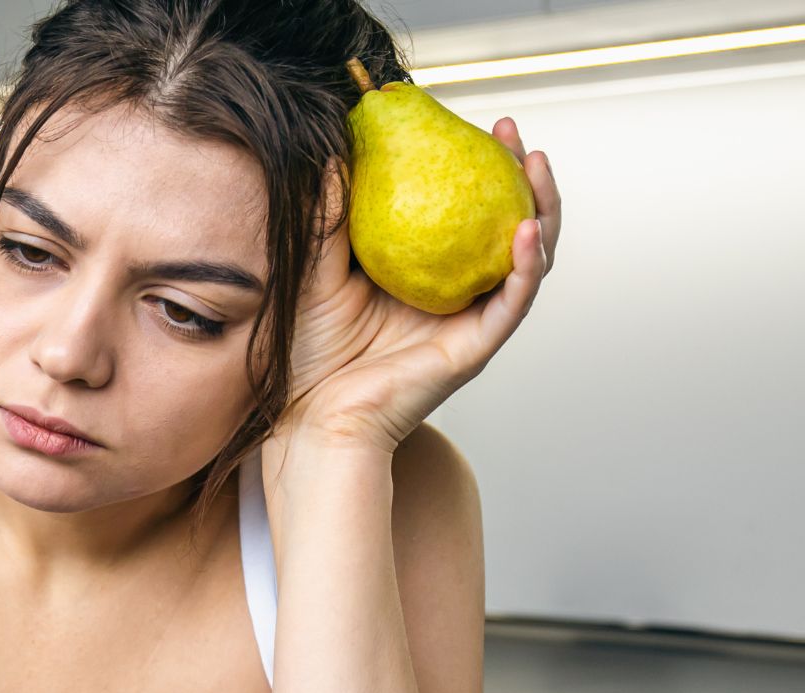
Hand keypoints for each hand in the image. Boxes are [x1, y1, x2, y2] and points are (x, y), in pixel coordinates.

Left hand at [277, 116, 561, 456]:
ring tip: (536, 166)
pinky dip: (528, 266)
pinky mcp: (476, 347)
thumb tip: (332, 155)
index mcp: (424, 273)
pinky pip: (514, 301)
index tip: (469, 122)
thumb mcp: (315, 270)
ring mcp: (471, 320)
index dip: (475, 168)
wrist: (310, 415)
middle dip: (520, 176)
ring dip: (541, 209)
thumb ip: (328, 219)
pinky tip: (528, 230)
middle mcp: (456, 293)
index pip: (463, 211)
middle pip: (505, 226)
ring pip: (527, 259)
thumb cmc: (307, 353)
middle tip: (511, 132)